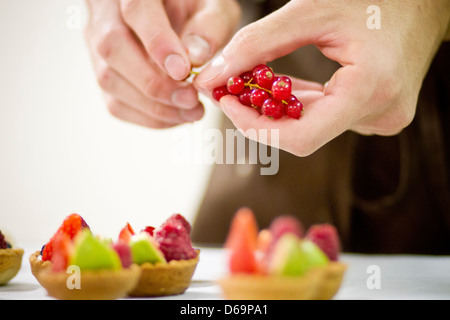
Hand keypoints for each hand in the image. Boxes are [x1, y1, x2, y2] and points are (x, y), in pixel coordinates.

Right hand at [85, 0, 239, 127]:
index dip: (157, 42)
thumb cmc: (196, 9)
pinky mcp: (104, 71)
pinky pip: (114, 102)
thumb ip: (209, 27)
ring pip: (108, 79)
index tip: (183, 71)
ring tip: (191, 112)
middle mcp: (107, 13)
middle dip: (154, 83)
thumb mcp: (213, 8)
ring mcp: (98, 42)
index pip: (136, 10)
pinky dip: (147, 117)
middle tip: (191, 99)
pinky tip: (176, 116)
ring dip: (152, 106)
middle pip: (112, 47)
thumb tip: (195, 57)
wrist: (175, 14)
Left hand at [195, 0, 449, 155]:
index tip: (227, 104)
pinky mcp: (379, 114)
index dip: (255, 127)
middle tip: (232, 89)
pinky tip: (289, 86)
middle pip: (303, 133)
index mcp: (369, 90)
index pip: (300, 138)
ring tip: (258, 80)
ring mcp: (382, 118)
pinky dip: (303, 104)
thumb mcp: (309, 12)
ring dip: (281, 107)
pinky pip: (329, 117)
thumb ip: (256, 45)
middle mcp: (380, 115)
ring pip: (314, 126)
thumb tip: (211, 77)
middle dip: (261, 114)